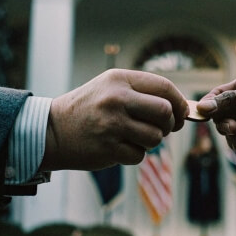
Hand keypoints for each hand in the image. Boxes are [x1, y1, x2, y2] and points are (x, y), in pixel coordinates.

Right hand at [41, 69, 187, 170]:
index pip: (164, 87)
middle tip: (161, 128)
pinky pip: (139, 155)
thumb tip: (182, 109)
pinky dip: (135, 154)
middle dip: (169, 124)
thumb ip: (143, 93)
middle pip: (165, 112)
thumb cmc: (89, 109)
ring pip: (155, 137)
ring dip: (151, 141)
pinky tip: (120, 147)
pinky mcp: (108, 148)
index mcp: (119, 80)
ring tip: (136, 137)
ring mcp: (112, 124)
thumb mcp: (111, 87)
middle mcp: (116, 99)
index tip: (180, 113)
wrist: (53, 131)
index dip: (179, 102)